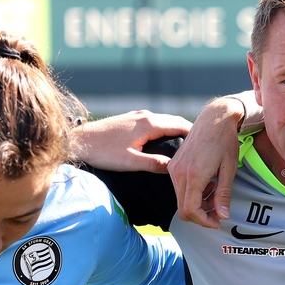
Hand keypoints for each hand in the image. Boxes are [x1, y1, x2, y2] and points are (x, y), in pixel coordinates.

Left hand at [73, 111, 191, 171]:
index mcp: (149, 124)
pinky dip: (164, 129)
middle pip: (174, 121)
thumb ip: (154, 164)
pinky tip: (164, 141)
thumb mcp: (131, 162)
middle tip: (201, 145)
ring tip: (186, 145)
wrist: (77, 141)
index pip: (180, 125)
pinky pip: (154, 123)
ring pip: (163, 121)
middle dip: (188, 132)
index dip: (195, 133)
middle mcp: (145, 116)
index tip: (208, 142)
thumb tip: (175, 168)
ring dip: (175, 130)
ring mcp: (136, 116)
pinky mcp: (129, 119)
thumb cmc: (103, 153)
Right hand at [167, 97, 243, 228]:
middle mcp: (179, 173)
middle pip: (183, 209)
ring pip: (181, 200)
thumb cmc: (225, 140)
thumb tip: (223, 216)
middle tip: (219, 212)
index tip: (218, 222)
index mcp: (194, 175)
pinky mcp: (173, 165)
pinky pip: (179, 188)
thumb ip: (224, 194)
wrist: (214, 118)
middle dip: (202, 215)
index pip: (191, 210)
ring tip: (216, 193)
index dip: (205, 221)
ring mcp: (174, 168)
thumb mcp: (229, 169)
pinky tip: (208, 184)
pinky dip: (193, 193)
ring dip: (198, 204)